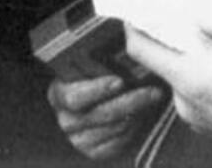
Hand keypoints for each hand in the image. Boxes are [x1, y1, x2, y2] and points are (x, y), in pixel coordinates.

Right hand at [47, 74, 166, 159]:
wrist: (88, 105)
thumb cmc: (89, 83)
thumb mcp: (87, 71)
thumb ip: (100, 67)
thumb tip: (126, 59)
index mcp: (59, 95)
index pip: (75, 98)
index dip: (98, 90)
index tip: (120, 81)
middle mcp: (66, 120)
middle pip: (102, 114)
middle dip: (132, 101)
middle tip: (153, 91)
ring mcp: (79, 139)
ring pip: (116, 128)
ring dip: (137, 114)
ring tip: (150, 100)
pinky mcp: (94, 152)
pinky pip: (120, 143)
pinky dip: (134, 130)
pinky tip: (140, 116)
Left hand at [124, 0, 211, 167]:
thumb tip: (194, 10)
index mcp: (192, 79)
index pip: (140, 47)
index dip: (136, 19)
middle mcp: (186, 102)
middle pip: (168, 54)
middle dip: (186, 27)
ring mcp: (199, 117)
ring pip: (189, 69)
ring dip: (206, 47)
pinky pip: (202, 87)